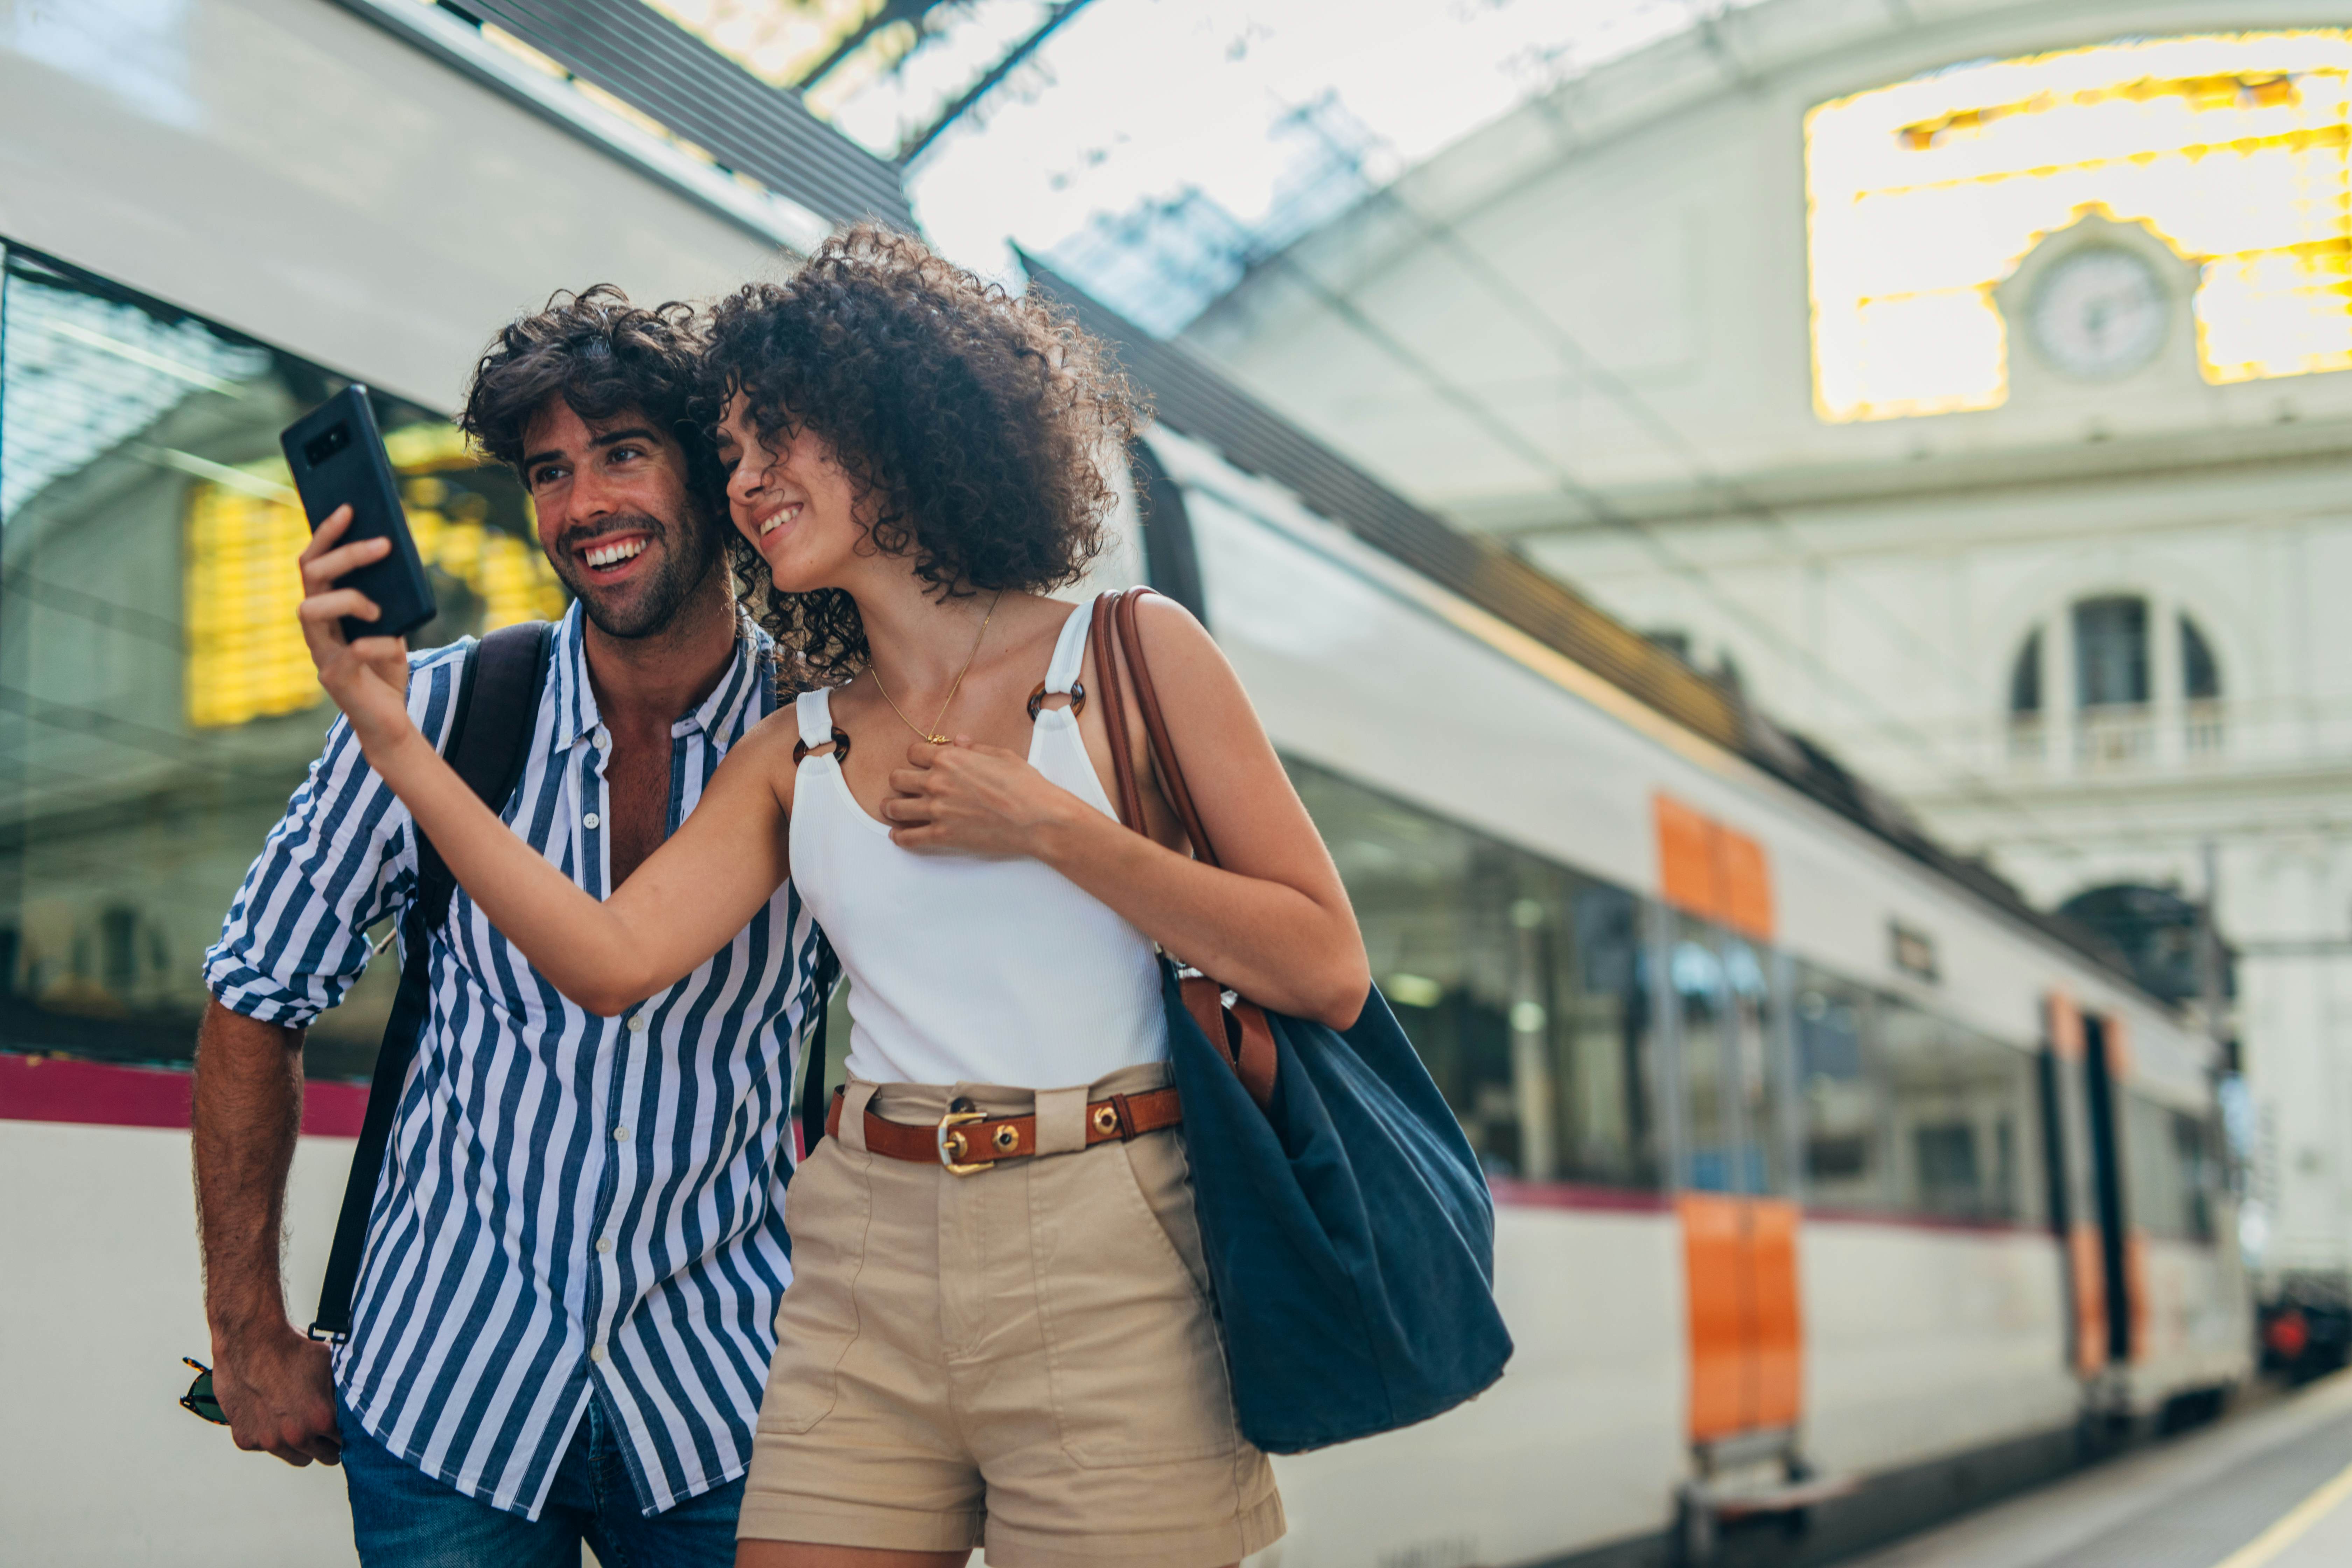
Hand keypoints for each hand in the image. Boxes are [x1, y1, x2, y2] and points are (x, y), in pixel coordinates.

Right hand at [210, 1319, 341, 1466]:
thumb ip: (344, 1393)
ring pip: (295, 1456)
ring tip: (297, 1419)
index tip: (345, 1429)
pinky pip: (265, 1447)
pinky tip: (270, 1412)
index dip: (348, 1436)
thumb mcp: (333, 1367)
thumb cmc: (296, 1348)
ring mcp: (269, 1441)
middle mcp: (296, 1437)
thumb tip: (365, 1401)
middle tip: (324, 1426)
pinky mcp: (245, 1439)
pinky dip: (268, 1435)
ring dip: (299, 1444)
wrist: (251, 1339)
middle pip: (323, 1456)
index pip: (346, 1445)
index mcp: (322, 1420)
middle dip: (326, 1443)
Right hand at [298, 506, 414, 758]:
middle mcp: (315, 627)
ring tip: (378, 609)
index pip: (314, 562)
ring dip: (347, 599)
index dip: (326, 534)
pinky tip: (392, 646)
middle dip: (344, 555)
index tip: (349, 508)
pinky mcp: (334, 680)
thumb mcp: (393, 626)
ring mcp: (320, 653)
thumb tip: (397, 562)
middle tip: (382, 544)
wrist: (388, 720)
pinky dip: (374, 645)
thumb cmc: (385, 670)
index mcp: (326, 610)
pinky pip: (346, 653)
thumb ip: (388, 599)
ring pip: (308, 609)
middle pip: (311, 577)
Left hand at [882, 737, 1088, 858]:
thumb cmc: (1025, 786)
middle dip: (900, 781)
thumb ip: (974, 748)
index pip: (913, 752)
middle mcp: (937, 782)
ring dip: (892, 808)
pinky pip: (908, 838)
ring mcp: (937, 810)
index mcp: (950, 758)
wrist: (1037, 818)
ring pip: (895, 808)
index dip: (916, 757)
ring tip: (893, 809)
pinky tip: (899, 835)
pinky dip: (900, 837)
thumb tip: (959, 741)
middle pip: (897, 779)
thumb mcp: (1001, 756)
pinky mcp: (942, 836)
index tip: (919, 763)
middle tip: (903, 786)